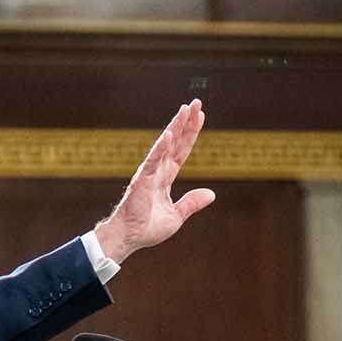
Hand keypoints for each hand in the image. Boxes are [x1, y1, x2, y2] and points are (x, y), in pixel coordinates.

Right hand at [92, 100, 215, 263]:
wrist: (129, 238)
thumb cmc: (147, 228)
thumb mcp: (177, 215)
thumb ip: (192, 203)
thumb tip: (212, 194)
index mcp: (166, 177)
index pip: (182, 151)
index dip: (191, 134)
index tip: (200, 116)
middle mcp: (158, 170)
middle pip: (176, 141)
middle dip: (186, 122)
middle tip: (196, 103)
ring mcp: (149, 173)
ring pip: (165, 145)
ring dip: (176, 126)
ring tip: (185, 109)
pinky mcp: (142, 180)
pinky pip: (153, 161)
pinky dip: (161, 148)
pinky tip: (169, 135)